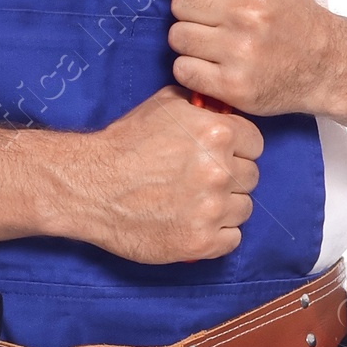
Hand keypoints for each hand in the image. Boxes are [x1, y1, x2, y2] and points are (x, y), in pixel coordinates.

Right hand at [72, 82, 262, 263]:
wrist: (91, 187)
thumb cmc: (124, 144)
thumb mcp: (163, 105)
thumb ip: (199, 105)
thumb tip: (219, 106)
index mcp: (218, 134)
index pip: (255, 144)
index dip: (238, 148)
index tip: (220, 155)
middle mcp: (220, 171)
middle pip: (251, 177)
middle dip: (231, 178)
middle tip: (201, 181)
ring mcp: (212, 210)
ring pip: (244, 209)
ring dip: (226, 207)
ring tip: (196, 203)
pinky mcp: (201, 242)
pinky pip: (232, 240)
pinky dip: (217, 235)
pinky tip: (195, 224)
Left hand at [161, 0, 340, 116]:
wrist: (325, 64)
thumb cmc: (295, 19)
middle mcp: (249, 12)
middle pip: (180, 3)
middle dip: (192, 11)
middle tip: (213, 20)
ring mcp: (240, 50)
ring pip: (178, 37)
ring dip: (191, 42)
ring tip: (215, 44)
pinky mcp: (233, 84)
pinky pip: (183, 70)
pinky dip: (193, 70)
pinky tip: (213, 65)